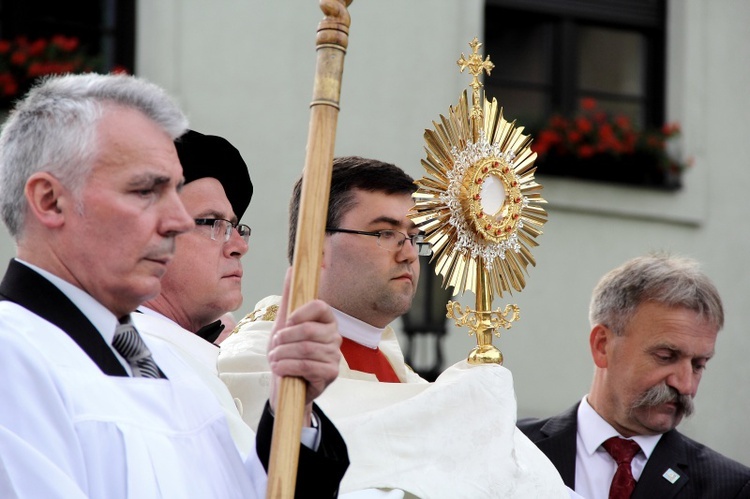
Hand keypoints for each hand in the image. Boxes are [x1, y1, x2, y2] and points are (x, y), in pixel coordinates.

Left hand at [267, 268, 341, 422]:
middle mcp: (335, 336)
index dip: (300, 313)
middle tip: (274, 346)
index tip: (286, 322)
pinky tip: (280, 368)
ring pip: (305, 349)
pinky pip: (308, 366)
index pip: (320, 307)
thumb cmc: (287, 351)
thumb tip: (292, 268)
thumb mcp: (284, 323)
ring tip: (275, 359)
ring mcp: (335, 355)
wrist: (286, 383)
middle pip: (308, 330)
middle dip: (284, 339)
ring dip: (282, 355)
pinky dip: (288, 367)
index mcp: (326, 320)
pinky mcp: (331, 373)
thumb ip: (290, 297)